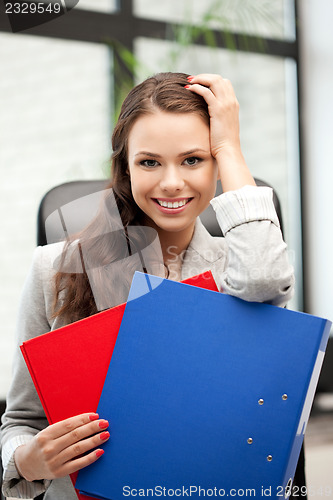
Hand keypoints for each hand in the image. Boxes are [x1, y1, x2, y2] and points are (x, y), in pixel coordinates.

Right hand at [14, 413, 108, 480]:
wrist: (26, 464)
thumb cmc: (41, 445)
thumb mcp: (47, 433)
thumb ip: (64, 428)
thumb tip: (86, 420)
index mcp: (46, 435)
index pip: (68, 424)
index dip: (83, 419)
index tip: (95, 415)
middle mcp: (49, 448)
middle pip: (75, 435)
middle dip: (92, 428)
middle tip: (104, 423)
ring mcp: (54, 461)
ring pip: (78, 448)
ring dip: (94, 441)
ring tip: (105, 434)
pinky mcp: (59, 472)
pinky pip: (78, 464)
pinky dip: (90, 457)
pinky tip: (100, 451)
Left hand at [186, 74, 254, 190]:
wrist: (228, 151)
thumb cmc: (223, 144)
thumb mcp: (222, 127)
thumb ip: (217, 117)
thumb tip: (206, 116)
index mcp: (233, 105)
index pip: (224, 83)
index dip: (211, 80)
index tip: (199, 83)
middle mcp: (231, 102)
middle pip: (219, 78)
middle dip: (205, 77)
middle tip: (192, 80)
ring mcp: (226, 104)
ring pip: (214, 81)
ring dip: (200, 79)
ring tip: (189, 82)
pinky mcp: (218, 109)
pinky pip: (207, 92)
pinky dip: (197, 87)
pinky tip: (189, 89)